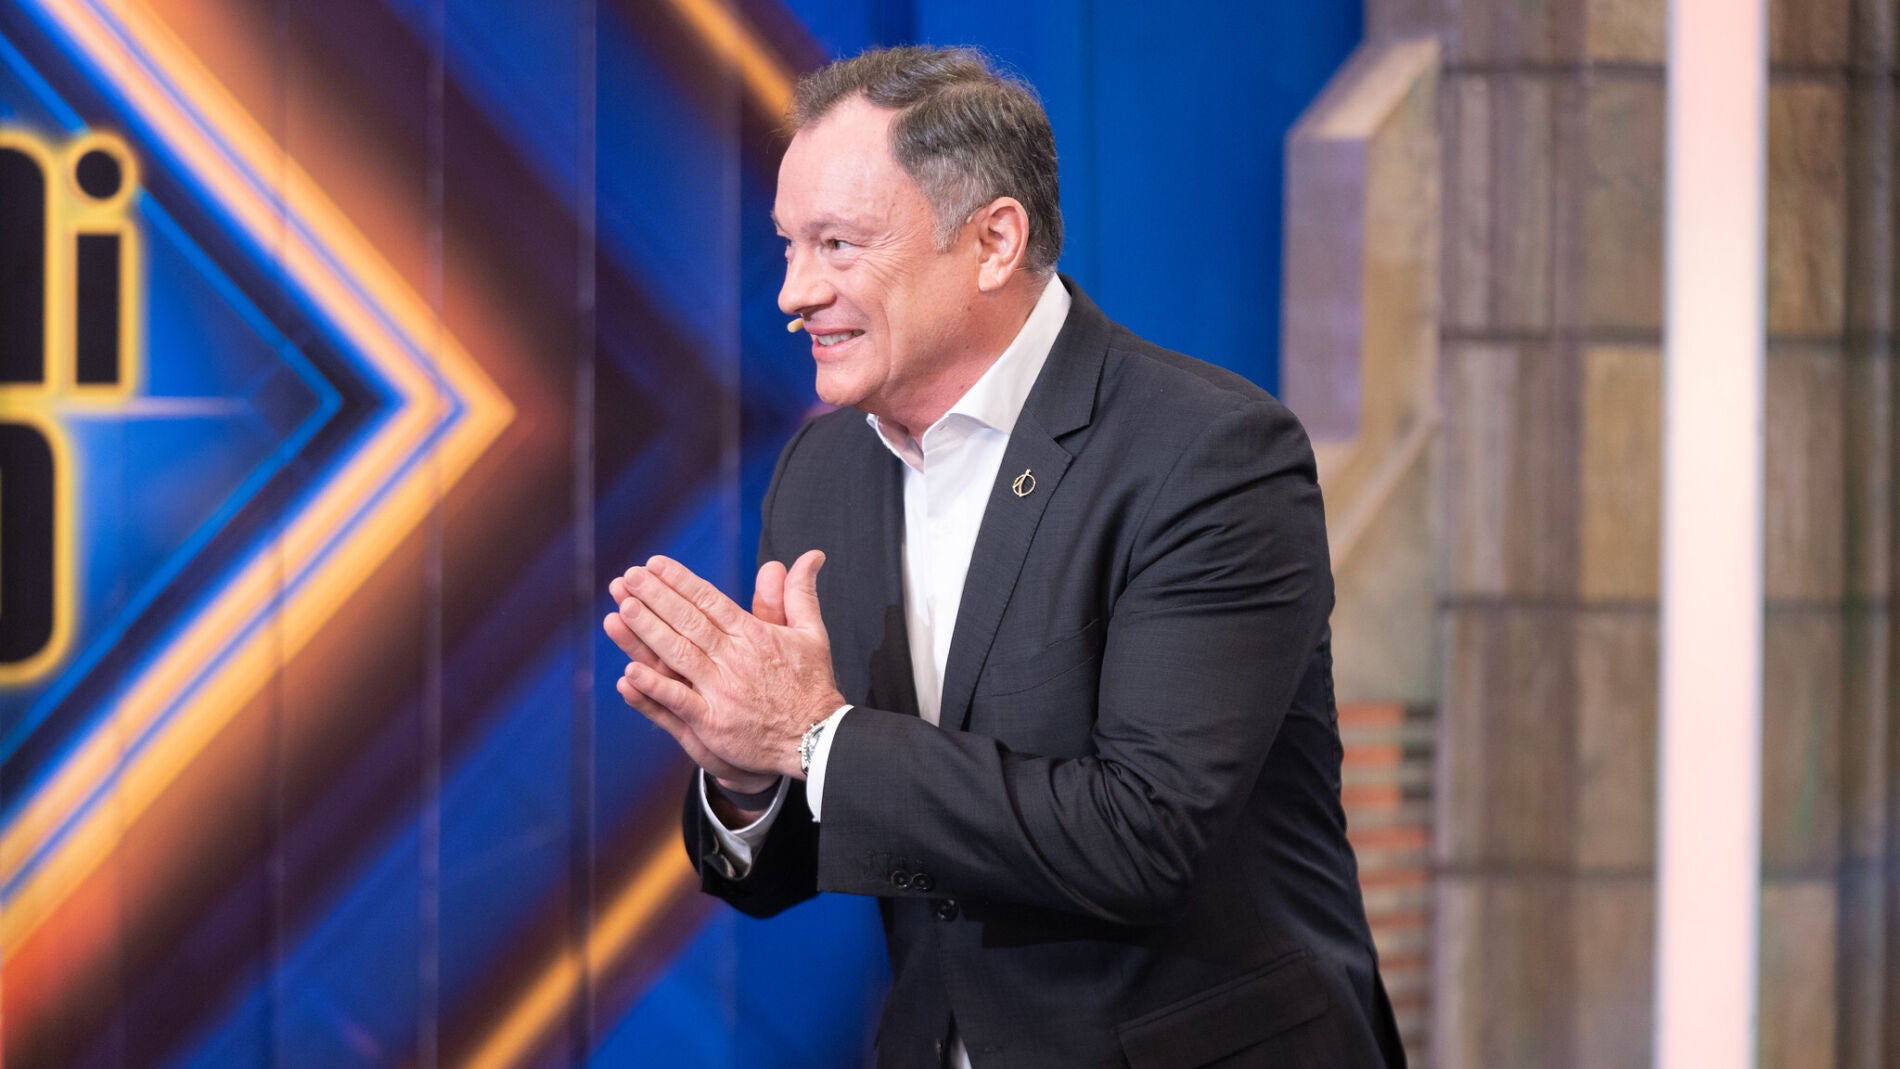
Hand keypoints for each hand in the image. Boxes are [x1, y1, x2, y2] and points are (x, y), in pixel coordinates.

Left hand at [612, 551, 840, 778]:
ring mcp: (722, 692)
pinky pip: (679, 702)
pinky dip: (655, 687)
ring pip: (679, 655)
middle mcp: (735, 659)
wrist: (815, 740)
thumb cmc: (811, 685)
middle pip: (689, 622)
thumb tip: (810, 556)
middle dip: (657, 597)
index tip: (655, 564)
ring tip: (623, 608)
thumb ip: (799, 593)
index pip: (710, 601)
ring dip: (649, 631)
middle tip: (630, 577)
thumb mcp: (812, 633)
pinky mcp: (714, 724)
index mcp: (755, 635)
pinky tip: (629, 672)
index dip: (681, 581)